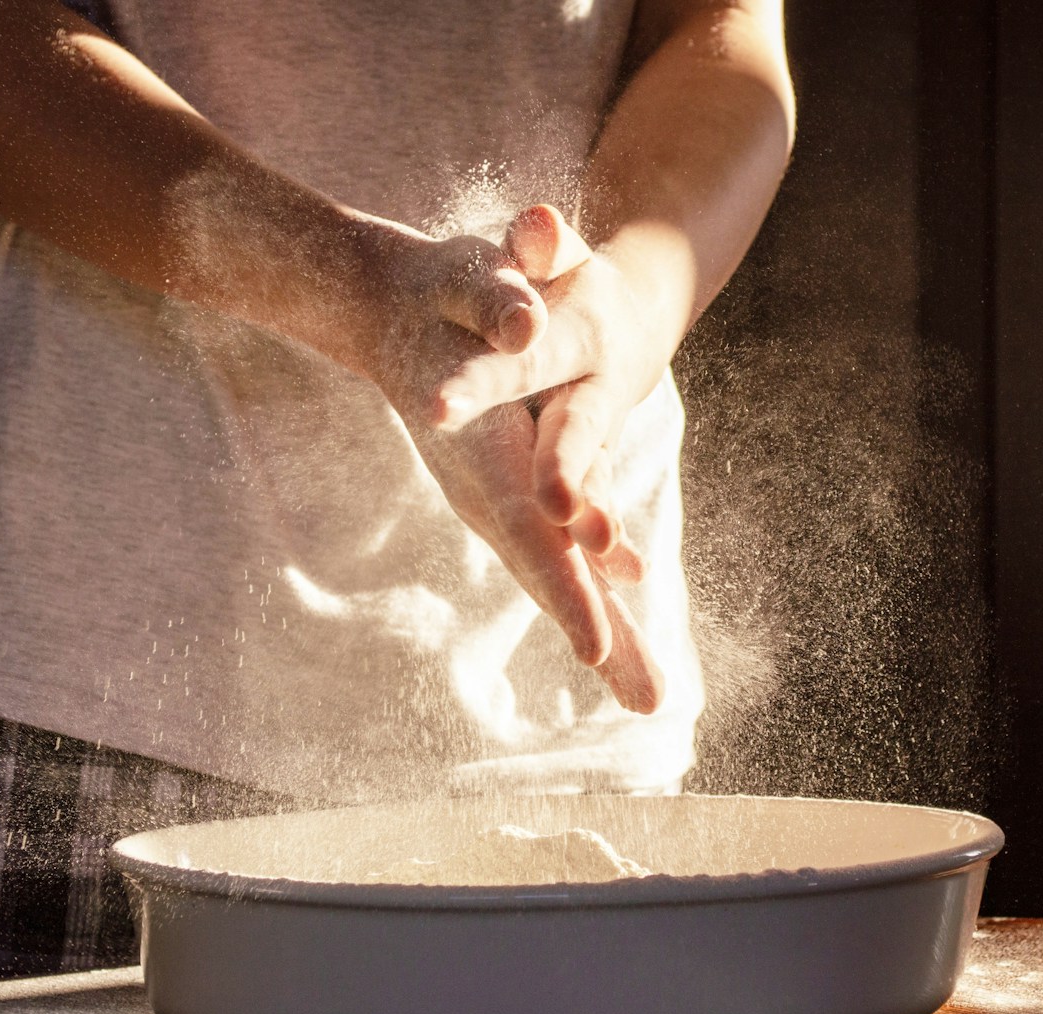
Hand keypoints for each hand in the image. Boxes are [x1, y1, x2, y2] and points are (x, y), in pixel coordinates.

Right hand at [324, 212, 664, 712]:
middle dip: (604, 636)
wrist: (390, 312)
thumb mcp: (463, 281)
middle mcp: (490, 491)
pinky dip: (597, 587)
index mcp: (482, 455)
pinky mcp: (516, 494)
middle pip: (552, 574)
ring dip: (609, 633)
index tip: (594, 647)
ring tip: (650, 695)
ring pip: (562, 575)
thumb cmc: (433, 294)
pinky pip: (561, 551)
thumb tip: (526, 321)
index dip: (564, 584)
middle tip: (652, 702)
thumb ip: (493, 301)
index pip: (528, 528)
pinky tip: (630, 610)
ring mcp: (502, 499)